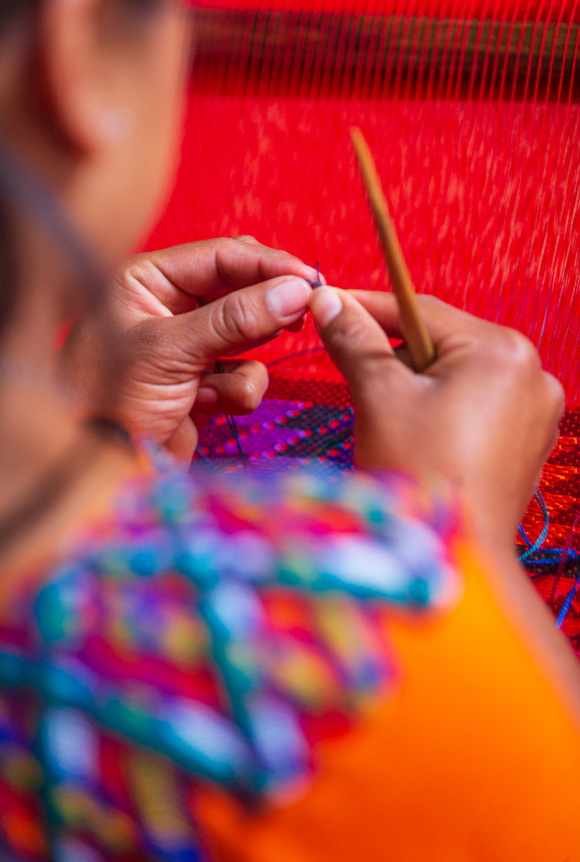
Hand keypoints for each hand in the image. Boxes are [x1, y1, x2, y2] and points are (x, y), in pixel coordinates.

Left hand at [59, 238, 318, 460]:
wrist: (96, 466)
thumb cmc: (109, 398)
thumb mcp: (170, 349)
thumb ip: (235, 318)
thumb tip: (296, 290)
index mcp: (147, 279)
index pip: (221, 256)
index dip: (269, 264)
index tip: (309, 280)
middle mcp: (168, 305)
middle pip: (241, 290)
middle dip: (266, 310)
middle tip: (302, 316)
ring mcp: (188, 345)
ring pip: (250, 335)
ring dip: (246, 361)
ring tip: (220, 381)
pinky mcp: (202, 382)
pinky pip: (244, 374)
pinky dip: (235, 391)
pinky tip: (205, 404)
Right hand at [309, 287, 564, 548]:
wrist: (453, 562)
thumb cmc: (420, 478)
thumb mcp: (379, 397)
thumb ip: (355, 341)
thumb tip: (329, 300)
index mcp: (501, 351)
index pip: (420, 310)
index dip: (366, 306)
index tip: (327, 302)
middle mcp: (532, 373)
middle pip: (441, 342)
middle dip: (393, 354)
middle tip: (349, 366)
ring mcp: (535, 411)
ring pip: (456, 375)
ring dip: (415, 384)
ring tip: (385, 416)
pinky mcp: (526, 442)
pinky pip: (475, 406)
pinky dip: (441, 410)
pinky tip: (416, 437)